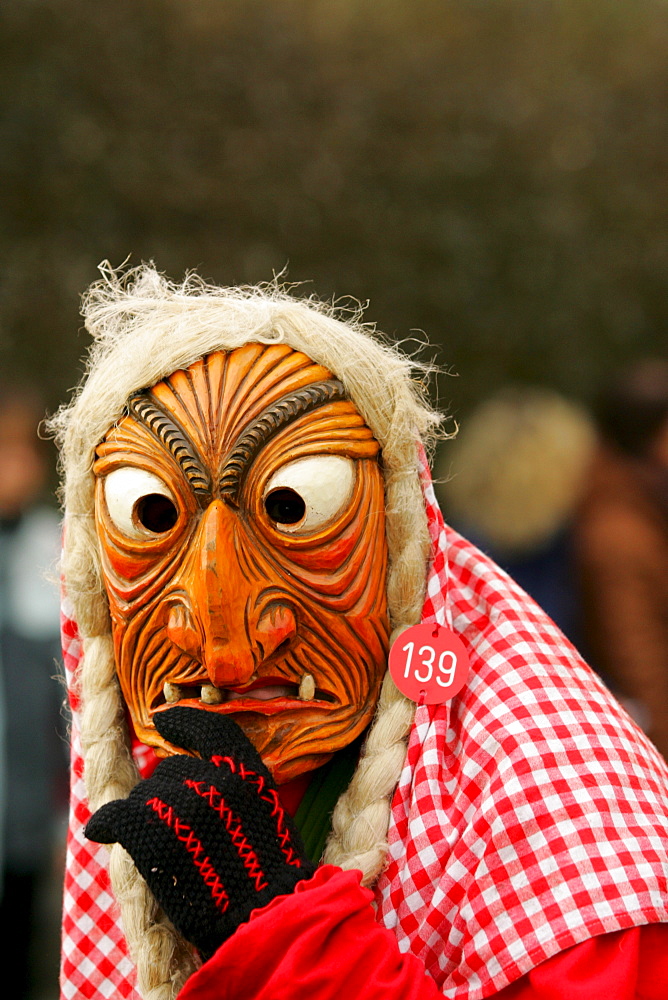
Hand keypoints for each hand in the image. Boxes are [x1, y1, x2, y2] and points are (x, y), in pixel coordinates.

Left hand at [85, 707, 315, 958]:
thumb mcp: (267, 810)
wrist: (264, 914)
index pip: (210, 730)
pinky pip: (118, 816)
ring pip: (145, 795)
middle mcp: (214, 782)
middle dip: (167, 793)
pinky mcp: (156, 839)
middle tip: (176, 826)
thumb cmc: (269, 872)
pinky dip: (106, 821)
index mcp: (247, 773)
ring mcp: (184, 810)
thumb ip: (237, 787)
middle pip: (171, 771)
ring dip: (146, 813)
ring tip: (158, 842)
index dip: (184, 722)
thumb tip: (202, 775)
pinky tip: (99, 829)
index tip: (164, 721)